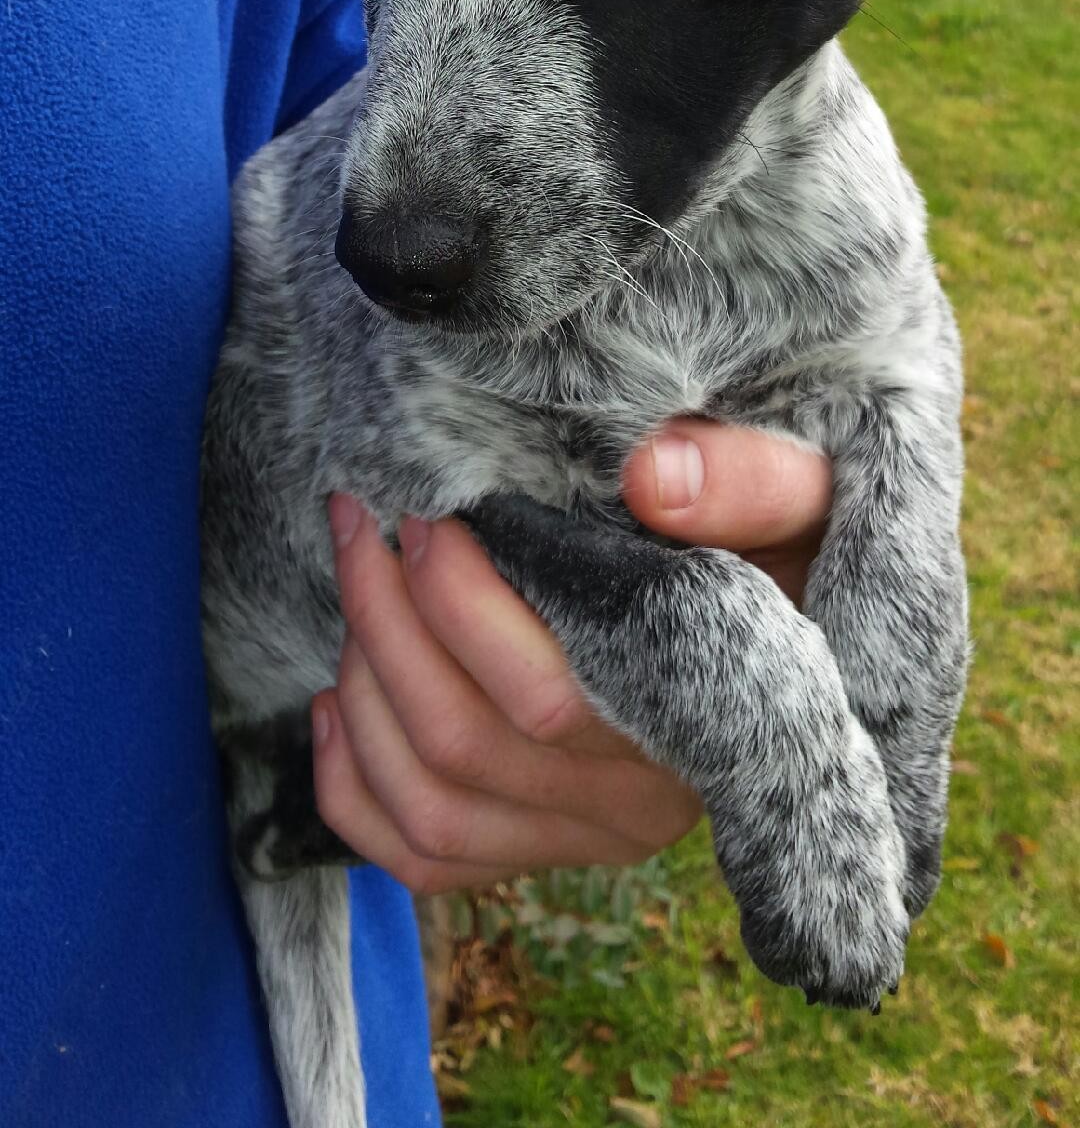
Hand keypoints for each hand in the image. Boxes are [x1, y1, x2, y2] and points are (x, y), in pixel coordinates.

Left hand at [312, 425, 832, 892]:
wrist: (821, 619)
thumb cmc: (798, 543)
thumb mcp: (814, 494)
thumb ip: (754, 480)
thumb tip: (650, 475)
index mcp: (707, 724)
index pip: (546, 693)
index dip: (457, 601)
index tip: (424, 506)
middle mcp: (645, 805)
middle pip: (465, 743)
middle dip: (384, 619)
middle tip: (361, 517)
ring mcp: (592, 840)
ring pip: (431, 805)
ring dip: (362, 686)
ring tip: (355, 578)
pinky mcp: (550, 848)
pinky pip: (428, 861)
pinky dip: (354, 791)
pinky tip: (334, 699)